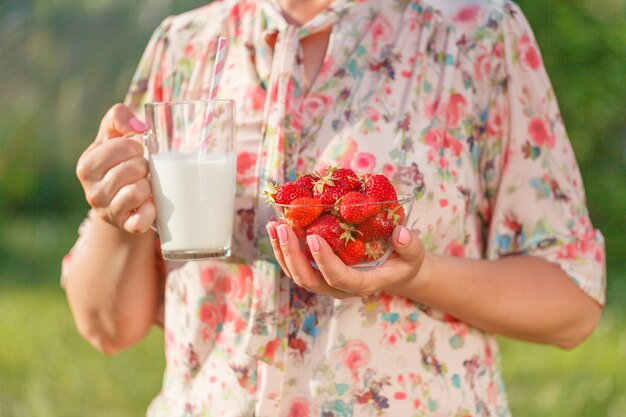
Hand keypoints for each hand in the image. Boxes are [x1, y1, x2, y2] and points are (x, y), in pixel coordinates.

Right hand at [76, 103, 154, 233]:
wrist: (121, 203)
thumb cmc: (118, 163)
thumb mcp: (112, 136)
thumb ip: (118, 117)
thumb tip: (138, 126)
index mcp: (86, 166)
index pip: (122, 147)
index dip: (136, 146)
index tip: (135, 152)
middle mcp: (92, 192)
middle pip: (134, 167)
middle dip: (144, 165)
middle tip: (141, 171)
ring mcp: (107, 212)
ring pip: (139, 191)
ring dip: (148, 185)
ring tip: (143, 185)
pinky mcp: (125, 227)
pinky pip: (142, 219)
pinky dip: (150, 211)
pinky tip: (149, 205)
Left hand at [266, 221, 427, 298]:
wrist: (396, 271)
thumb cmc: (405, 261)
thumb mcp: (414, 254)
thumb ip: (409, 245)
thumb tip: (400, 233)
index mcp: (362, 284)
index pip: (339, 278)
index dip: (324, 261)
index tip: (313, 237)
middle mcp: (339, 287)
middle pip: (309, 279)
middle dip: (292, 254)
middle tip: (283, 228)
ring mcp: (326, 282)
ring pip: (297, 274)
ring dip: (282, 251)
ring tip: (273, 225)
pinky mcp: (318, 273)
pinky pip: (295, 265)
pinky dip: (283, 249)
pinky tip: (276, 227)